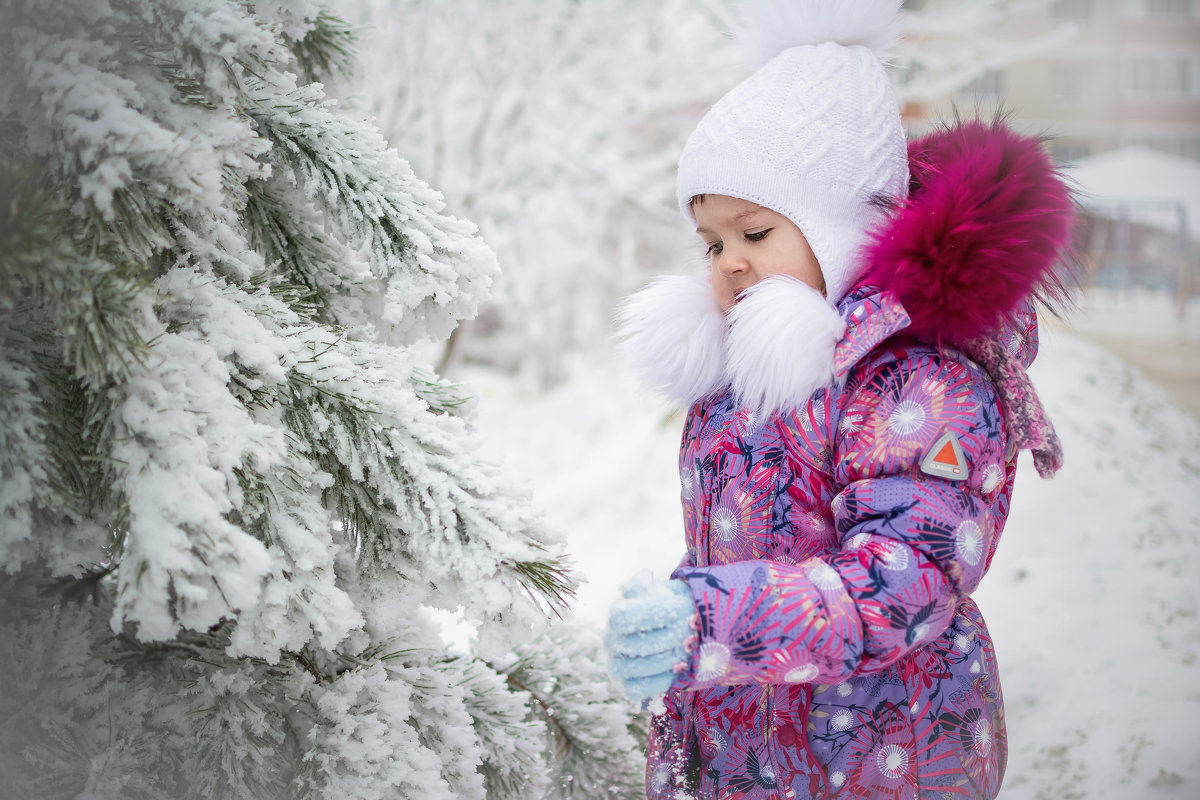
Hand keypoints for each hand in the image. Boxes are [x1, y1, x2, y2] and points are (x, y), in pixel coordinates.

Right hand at [604, 574, 694, 701]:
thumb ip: (649, 586)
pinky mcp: (627, 684)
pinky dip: (657, 682)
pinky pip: (635, 689)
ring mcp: (616, 663)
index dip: (651, 614)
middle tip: (690, 636)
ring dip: (665, 661)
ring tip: (686, 653)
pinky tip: (676, 672)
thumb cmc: (670, 608)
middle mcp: (611, 639)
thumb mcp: (662, 591)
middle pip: (634, 643)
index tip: (678, 611)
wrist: (679, 630)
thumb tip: (643, 577)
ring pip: (633, 667)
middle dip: (668, 639)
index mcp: (617, 614)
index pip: (622, 616)